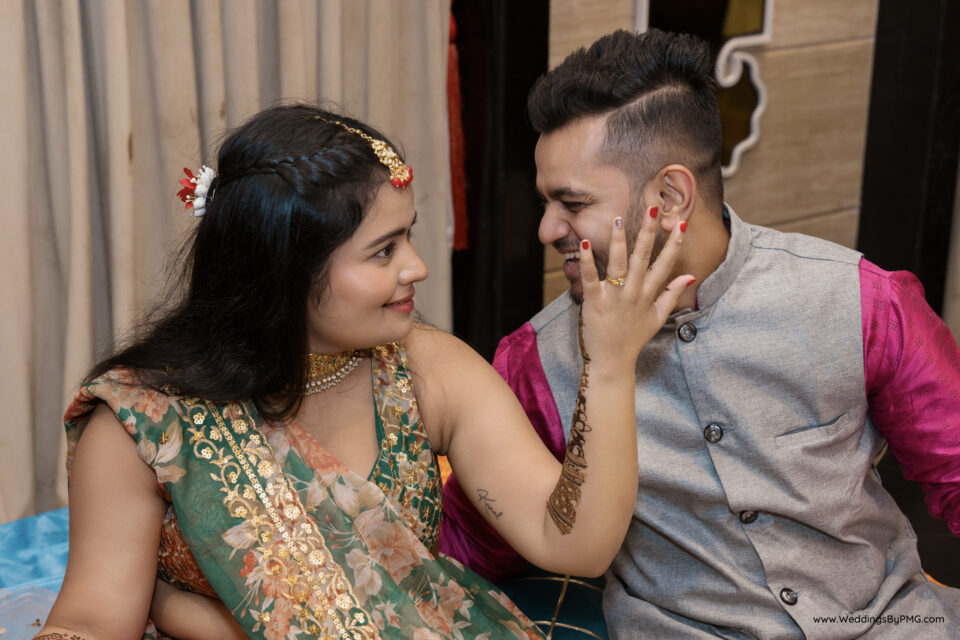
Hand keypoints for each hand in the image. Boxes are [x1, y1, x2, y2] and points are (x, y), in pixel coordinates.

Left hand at [579, 208, 693, 365]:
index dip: (674, 244)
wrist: (613, 362)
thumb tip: (689, 276)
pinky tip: (584, 244)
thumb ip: (672, 295)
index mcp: (649, 295)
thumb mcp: (658, 318)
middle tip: (653, 207)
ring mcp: (614, 296)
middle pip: (644, 257)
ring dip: (619, 240)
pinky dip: (587, 261)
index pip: (665, 264)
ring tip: (619, 218)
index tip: (681, 224)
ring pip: (619, 264)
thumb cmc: (633, 339)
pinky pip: (590, 277)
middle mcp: (634, 293)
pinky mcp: (594, 301)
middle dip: (649, 232)